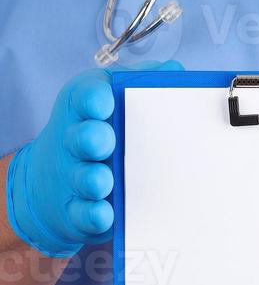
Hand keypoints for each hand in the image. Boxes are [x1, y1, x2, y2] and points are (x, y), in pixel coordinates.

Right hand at [6, 62, 181, 256]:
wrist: (56, 186)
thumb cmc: (96, 135)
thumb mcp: (113, 103)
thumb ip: (142, 85)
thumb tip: (175, 70)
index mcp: (85, 110)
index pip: (85, 97)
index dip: (94, 99)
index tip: (105, 102)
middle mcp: (76, 141)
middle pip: (81, 137)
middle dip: (91, 138)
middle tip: (104, 140)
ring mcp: (74, 177)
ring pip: (83, 177)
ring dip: (93, 179)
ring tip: (104, 181)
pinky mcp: (77, 210)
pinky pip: (83, 213)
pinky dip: (93, 214)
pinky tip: (104, 214)